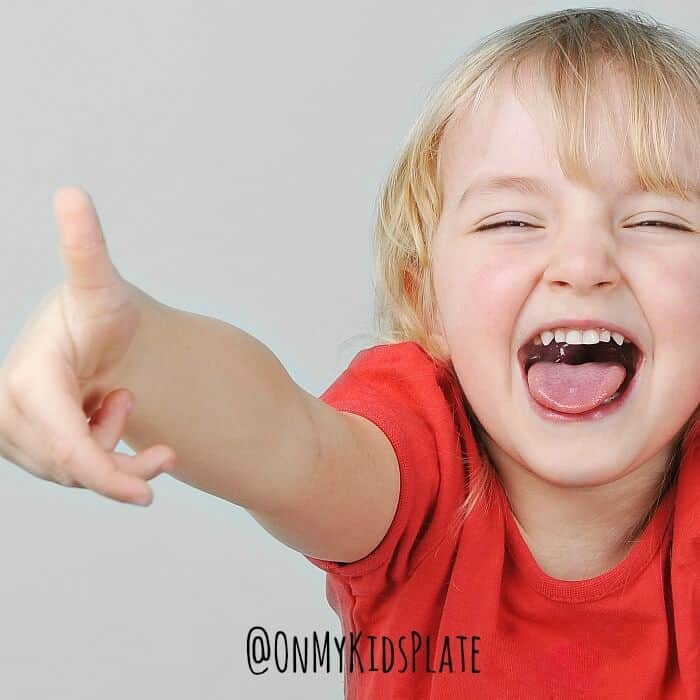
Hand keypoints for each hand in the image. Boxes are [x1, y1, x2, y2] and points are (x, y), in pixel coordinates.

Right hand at [0, 186, 175, 505]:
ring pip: (69, 473)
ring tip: (122, 405)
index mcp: (27, 374)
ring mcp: (17, 430)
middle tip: (160, 453)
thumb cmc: (106, 311)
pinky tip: (110, 424)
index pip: (61, 434)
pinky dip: (100, 462)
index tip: (148, 496)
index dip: (101, 467)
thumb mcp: (101, 285)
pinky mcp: (29, 445)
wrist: (104, 335)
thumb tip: (72, 191)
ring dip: (112, 458)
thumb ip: (85, 249)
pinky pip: (68, 473)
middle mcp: (10, 406)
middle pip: (66, 464)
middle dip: (117, 466)